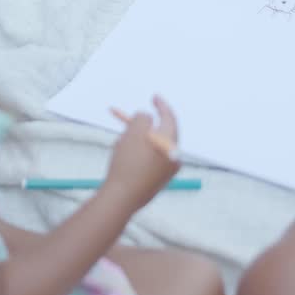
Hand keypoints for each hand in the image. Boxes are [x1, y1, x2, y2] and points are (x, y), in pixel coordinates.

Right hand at [104, 96, 179, 211]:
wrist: (122, 197)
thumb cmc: (128, 162)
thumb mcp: (134, 130)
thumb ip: (143, 118)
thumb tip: (147, 121)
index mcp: (171, 142)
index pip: (170, 118)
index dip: (161, 105)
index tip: (155, 97)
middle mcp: (174, 157)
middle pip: (161, 133)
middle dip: (145, 125)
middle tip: (130, 119)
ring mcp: (167, 172)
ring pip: (153, 147)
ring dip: (139, 140)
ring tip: (121, 140)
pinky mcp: (157, 182)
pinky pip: (150, 161)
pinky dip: (139, 153)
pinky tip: (123, 156)